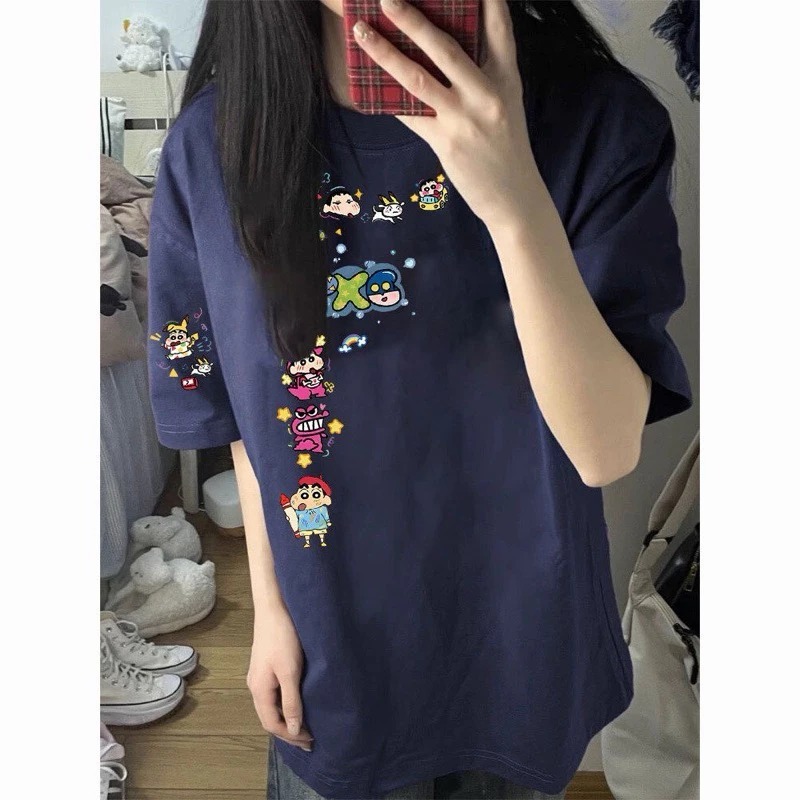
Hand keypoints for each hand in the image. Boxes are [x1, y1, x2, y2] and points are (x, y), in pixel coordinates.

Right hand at [247, 605, 313, 750]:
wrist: (274, 608)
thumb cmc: (283, 638)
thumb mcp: (290, 672)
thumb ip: (291, 701)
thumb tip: (293, 729)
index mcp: (259, 690)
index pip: (272, 724)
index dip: (290, 736)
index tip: (311, 741)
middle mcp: (255, 687)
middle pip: (269, 718)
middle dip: (288, 731)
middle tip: (310, 739)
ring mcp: (259, 677)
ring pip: (270, 707)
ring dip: (286, 719)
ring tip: (304, 726)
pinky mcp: (265, 667)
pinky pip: (273, 695)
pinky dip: (284, 705)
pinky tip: (296, 703)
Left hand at [352, 0, 540, 232]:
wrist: (514, 196)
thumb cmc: (506, 147)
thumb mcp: (507, 103)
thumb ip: (484, 75)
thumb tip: (443, 49)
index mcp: (507, 77)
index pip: (498, 27)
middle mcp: (487, 93)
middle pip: (446, 47)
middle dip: (413, 19)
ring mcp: (465, 118)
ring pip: (418, 78)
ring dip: (386, 53)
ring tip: (363, 33)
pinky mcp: (447, 142)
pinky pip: (411, 115)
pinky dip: (389, 99)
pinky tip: (369, 85)